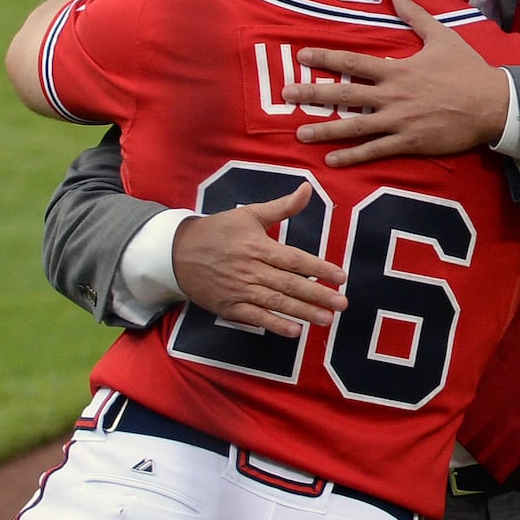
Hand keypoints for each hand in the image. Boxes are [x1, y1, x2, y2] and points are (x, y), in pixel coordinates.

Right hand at [171, 182, 347, 337]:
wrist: (177, 252)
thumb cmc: (218, 231)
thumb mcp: (250, 214)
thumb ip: (282, 206)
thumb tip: (307, 188)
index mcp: (257, 245)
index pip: (294, 259)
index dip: (319, 268)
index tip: (341, 276)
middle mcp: (250, 269)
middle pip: (289, 284)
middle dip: (318, 294)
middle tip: (342, 303)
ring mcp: (239, 290)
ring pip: (275, 303)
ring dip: (303, 312)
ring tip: (327, 319)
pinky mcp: (229, 307)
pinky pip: (255, 318)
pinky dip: (275, 325)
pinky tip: (295, 331)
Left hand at [283, 0, 509, 166]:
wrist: (493, 104)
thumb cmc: (468, 70)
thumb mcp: (442, 36)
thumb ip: (415, 16)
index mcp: (397, 69)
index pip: (353, 61)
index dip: (325, 57)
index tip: (301, 56)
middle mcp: (392, 95)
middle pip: (344, 93)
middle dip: (313, 93)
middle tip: (286, 94)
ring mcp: (399, 121)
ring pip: (354, 125)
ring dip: (326, 129)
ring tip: (300, 132)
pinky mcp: (409, 142)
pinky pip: (375, 150)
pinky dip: (353, 156)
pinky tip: (332, 160)